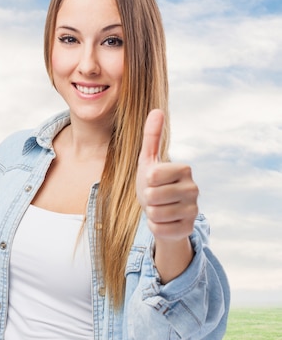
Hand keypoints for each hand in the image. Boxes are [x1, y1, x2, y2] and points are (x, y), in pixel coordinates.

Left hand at [136, 110, 198, 242]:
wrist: (159, 211)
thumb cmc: (153, 182)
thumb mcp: (148, 159)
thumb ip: (151, 136)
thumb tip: (156, 110)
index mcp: (185, 169)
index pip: (153, 176)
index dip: (146, 180)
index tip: (154, 181)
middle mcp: (194, 189)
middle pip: (152, 195)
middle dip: (147, 198)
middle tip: (155, 197)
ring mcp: (194, 211)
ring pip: (155, 213)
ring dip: (151, 212)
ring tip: (159, 207)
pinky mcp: (187, 229)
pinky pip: (159, 229)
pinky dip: (155, 226)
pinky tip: (164, 221)